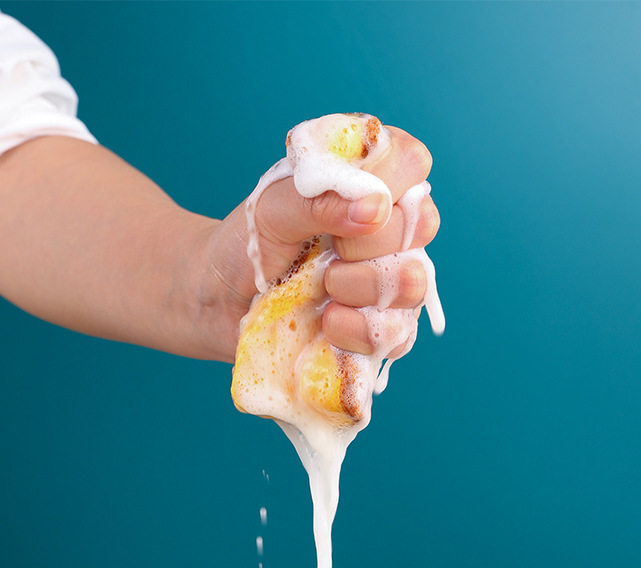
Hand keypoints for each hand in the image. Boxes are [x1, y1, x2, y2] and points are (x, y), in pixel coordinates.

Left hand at [202, 126, 439, 362]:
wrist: (220, 300)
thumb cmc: (249, 244)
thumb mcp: (271, 210)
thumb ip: (319, 199)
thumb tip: (375, 208)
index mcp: (368, 184)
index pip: (412, 162)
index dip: (387, 181)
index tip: (344, 202)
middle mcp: (389, 230)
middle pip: (420, 225)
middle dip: (365, 244)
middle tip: (326, 251)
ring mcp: (390, 282)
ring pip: (412, 283)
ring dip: (361, 287)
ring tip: (323, 289)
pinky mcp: (380, 329)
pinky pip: (397, 333)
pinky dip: (357, 330)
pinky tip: (327, 323)